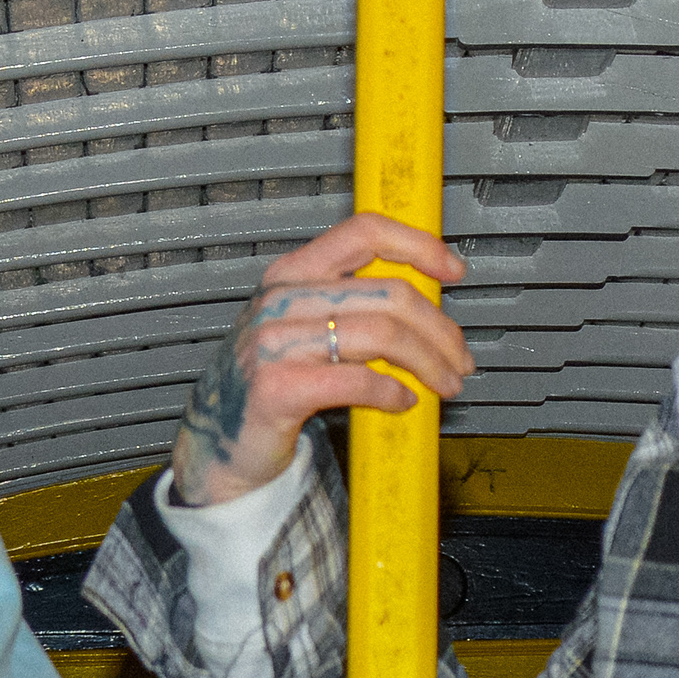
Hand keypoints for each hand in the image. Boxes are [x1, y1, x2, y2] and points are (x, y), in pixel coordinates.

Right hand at [168, 214, 474, 507]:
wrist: (218, 444)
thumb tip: (427, 309)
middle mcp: (280, 299)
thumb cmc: (268, 384)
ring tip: (445, 384)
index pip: (363, 233)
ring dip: (429, 363)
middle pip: (389, 293)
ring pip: (383, 335)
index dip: (418, 245)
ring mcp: (274, 341)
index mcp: (291, 274)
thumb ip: (350, 307)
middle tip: (460, 358)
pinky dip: (394, 393)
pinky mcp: (278, 387)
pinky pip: (358, 381)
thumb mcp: (301, 328)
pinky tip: (404, 401)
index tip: (453, 271)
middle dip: (440, 329)